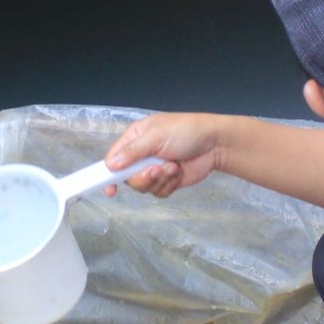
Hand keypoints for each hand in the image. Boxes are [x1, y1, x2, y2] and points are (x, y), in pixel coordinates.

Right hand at [104, 114, 224, 197]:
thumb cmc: (185, 132)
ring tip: (173, 167)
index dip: (109, 173)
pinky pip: (159, 192)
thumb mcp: (156, 136)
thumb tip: (109, 165)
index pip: (114, 158)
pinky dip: (169, 185)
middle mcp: (142, 155)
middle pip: (128, 177)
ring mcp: (155, 169)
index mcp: (135, 138)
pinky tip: (178, 172)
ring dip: (159, 179)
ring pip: (144, 187)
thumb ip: (132, 152)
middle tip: (156, 169)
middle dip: (143, 177)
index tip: (110, 189)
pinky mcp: (168, 181)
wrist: (215, 144)